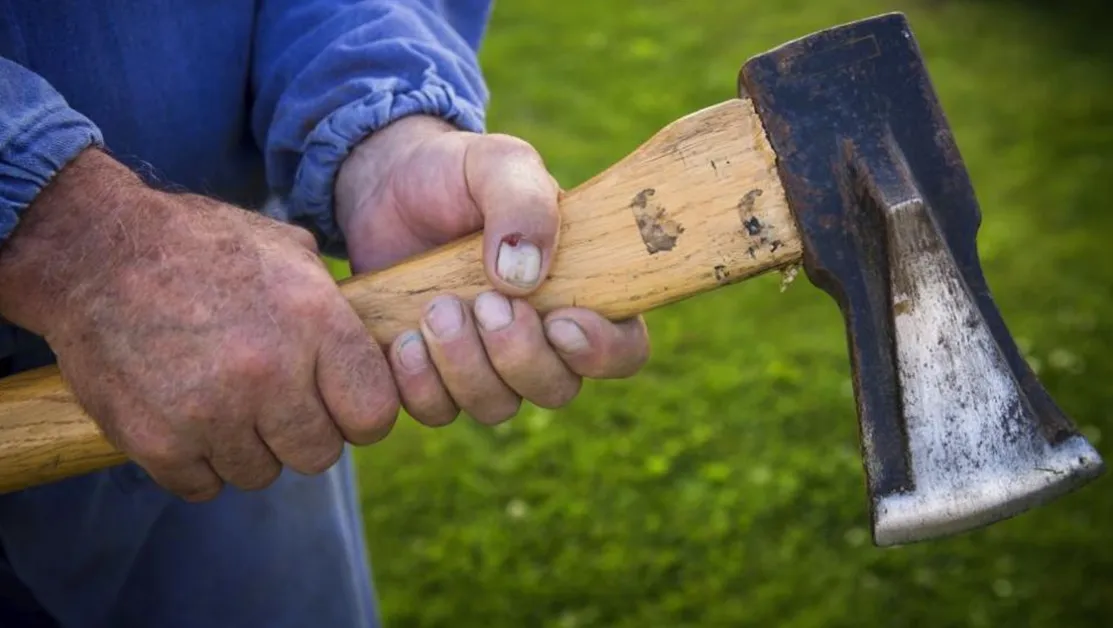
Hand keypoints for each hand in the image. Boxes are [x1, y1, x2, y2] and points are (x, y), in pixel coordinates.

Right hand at [0, 149, 399, 499]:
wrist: (93, 252)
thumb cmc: (199, 246)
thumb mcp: (285, 250)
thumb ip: (334, 305)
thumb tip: (375, 343)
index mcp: (314, 321)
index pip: (375, 413)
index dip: (360, 413)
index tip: (340, 404)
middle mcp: (270, 372)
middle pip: (321, 455)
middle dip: (303, 433)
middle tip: (275, 402)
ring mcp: (212, 413)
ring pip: (262, 474)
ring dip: (247, 448)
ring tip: (223, 400)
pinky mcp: (159, 442)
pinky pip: (204, 485)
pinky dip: (197, 462)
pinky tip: (186, 417)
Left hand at [335, 116, 649, 425]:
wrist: (384, 185)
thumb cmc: (457, 173)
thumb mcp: (498, 164)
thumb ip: (523, 202)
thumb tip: (524, 275)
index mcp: (579, 290)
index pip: (623, 349)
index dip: (601, 352)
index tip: (560, 320)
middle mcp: (540, 339)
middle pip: (557, 389)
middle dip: (519, 355)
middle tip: (483, 302)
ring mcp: (485, 363)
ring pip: (496, 407)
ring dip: (465, 367)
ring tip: (435, 308)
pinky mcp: (432, 376)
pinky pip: (436, 411)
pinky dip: (419, 384)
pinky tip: (403, 339)